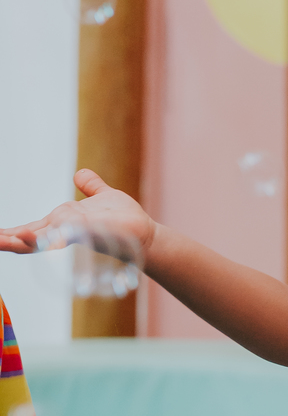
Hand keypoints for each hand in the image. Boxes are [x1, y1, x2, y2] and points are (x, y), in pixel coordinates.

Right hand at [0, 169, 155, 262]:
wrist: (146, 233)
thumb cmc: (124, 220)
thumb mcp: (103, 196)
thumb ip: (91, 186)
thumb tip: (80, 174)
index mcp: (64, 222)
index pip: (32, 229)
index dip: (11, 233)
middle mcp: (67, 229)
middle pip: (31, 237)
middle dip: (9, 240)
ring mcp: (78, 232)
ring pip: (46, 237)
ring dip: (24, 240)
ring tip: (6, 241)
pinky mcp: (93, 232)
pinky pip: (70, 232)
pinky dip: (56, 235)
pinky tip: (38, 237)